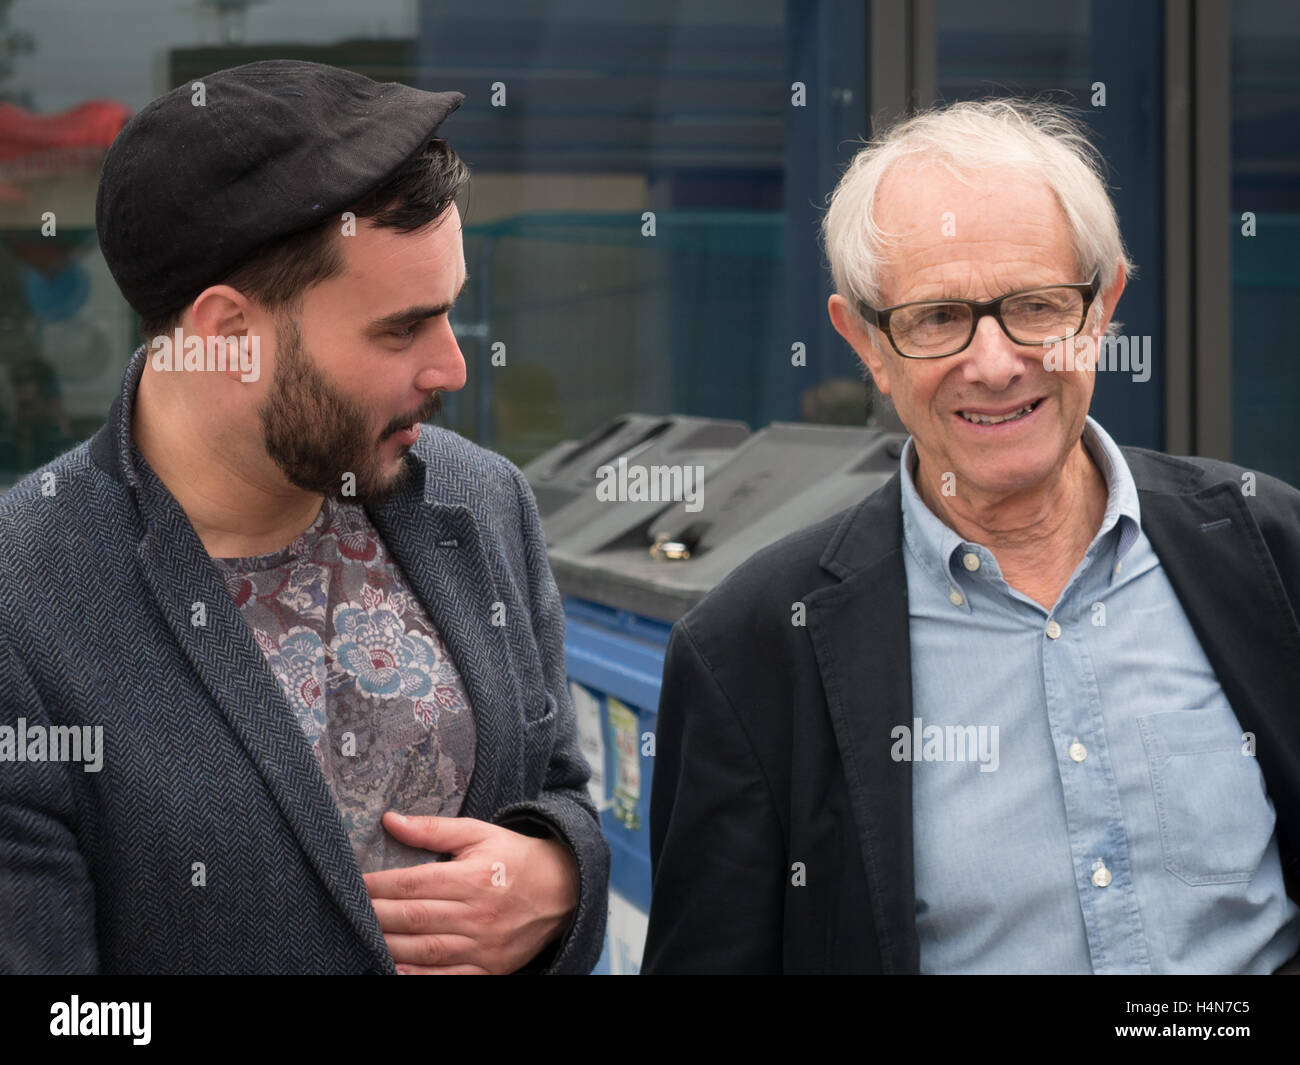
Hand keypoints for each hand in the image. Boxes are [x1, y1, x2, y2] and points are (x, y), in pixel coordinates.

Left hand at [363, 811, 578, 973]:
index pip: (413, 884)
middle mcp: (478, 914)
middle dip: (376, 915)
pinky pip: (447, 977)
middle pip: (414, 918)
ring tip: (363, 936)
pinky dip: (417, 976)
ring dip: (388, 945)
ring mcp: (484, 946)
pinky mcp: (490, 968)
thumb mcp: (479, 833)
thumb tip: (391, 821)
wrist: (563, 890)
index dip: (379, 885)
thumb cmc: (515, 858)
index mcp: (474, 878)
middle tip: (350, 910)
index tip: (355, 882)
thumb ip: (433, 829)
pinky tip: (392, 968)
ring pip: (424, 950)